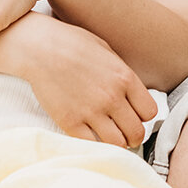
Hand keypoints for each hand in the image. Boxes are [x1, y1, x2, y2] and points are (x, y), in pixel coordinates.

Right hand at [26, 21, 156, 147]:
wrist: (39, 47)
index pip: (149, 112)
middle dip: (133, 134)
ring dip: (116, 142)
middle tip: (124, 131)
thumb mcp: (106, 50)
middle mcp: (112, 97)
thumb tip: (131, 94)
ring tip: (109, 135)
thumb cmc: (72, 43)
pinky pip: (92, 145)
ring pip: (118, 144)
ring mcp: (91, 111)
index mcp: (124, 78)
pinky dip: (94, 144)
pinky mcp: (70, 122)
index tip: (135, 114)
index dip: (143, 115)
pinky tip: (90, 134)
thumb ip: (121, 74)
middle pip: (137, 132)